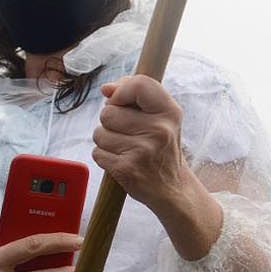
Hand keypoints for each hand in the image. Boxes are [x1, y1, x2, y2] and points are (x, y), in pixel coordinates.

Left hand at [93, 75, 191, 209]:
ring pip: (99, 133)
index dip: (122, 91)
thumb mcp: (161, 117)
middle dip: (110, 122)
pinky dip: (105, 157)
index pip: (138, 84)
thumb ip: (135, 96)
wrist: (173, 187)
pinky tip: (122, 160)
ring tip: (125, 148)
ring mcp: (143, 150)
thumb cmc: (161, 147)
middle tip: (129, 133)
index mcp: (170, 112)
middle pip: (108, 112)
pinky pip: (97, 152)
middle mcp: (159, 130)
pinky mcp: (127, 169)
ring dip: (106, 141)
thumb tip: (106, 88)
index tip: (122, 103)